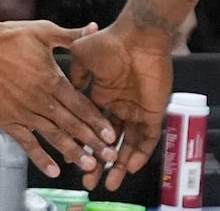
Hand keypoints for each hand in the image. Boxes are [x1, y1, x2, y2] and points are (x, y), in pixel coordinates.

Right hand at [0, 9, 116, 178]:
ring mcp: (23, 112)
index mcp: (51, 79)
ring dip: (73, 152)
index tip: (112, 135)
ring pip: (53, 137)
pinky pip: (27, 143)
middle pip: (72, 125)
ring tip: (90, 166)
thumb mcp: (43, 31)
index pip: (80, 105)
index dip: (97, 121)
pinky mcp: (7, 120)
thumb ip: (71, 35)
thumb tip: (94, 28)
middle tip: (110, 157)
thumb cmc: (9, 36)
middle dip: (93, 142)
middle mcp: (40, 99)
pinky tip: (54, 170)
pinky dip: (40, 158)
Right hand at [68, 24, 172, 191]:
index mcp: (102, 93)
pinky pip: (148, 139)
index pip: (91, 124)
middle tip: (88, 180)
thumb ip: (75, 72)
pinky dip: (140, 154)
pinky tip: (129, 167)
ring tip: (108, 182)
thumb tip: (67, 87)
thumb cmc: (110, 41)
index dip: (82, 141)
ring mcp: (136, 110)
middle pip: (107, 140)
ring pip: (128, 144)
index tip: (71, 157)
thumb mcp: (82, 54)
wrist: (138, 36)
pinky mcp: (152, 112)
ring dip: (118, 164)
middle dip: (97, 160)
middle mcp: (119, 105)